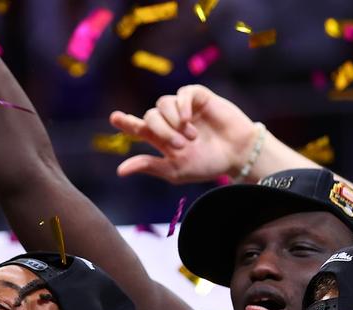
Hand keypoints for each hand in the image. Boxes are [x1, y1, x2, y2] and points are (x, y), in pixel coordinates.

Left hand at [111, 85, 257, 183]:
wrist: (237, 154)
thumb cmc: (207, 164)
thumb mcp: (175, 170)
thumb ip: (149, 166)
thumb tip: (120, 171)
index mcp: (161, 138)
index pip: (138, 127)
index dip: (125, 122)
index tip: (115, 117)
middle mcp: (170, 121)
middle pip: (150, 117)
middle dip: (160, 130)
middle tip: (179, 146)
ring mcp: (183, 108)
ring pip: (162, 103)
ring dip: (172, 121)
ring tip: (190, 137)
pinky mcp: (199, 97)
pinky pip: (182, 94)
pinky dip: (181, 105)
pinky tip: (188, 119)